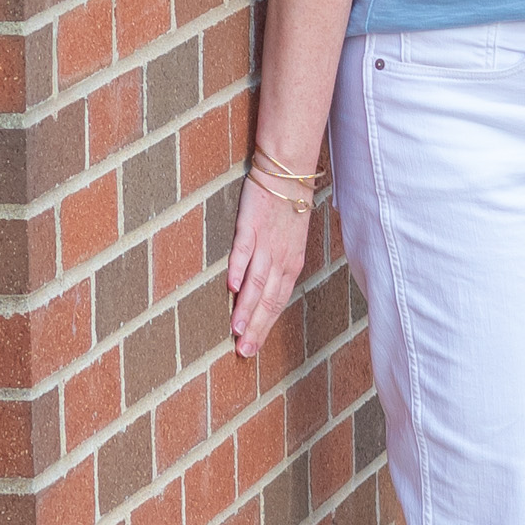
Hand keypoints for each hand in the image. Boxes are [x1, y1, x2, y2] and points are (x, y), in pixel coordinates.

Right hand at [227, 175, 311, 358]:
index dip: (265, 327)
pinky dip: (238, 269)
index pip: (278, 303)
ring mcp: (266, 243)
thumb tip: (260, 293)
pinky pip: (244, 251)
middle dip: (256, 328)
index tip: (253, 348)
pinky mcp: (250, 226)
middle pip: (269, 299)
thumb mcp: (289, 243)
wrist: (287, 173)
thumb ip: (276, 268)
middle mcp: (281, 258)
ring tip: (236, 329)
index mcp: (292, 264)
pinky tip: (231, 287)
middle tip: (243, 351)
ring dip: (246, 307)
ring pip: (257, 281)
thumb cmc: (287, 209)